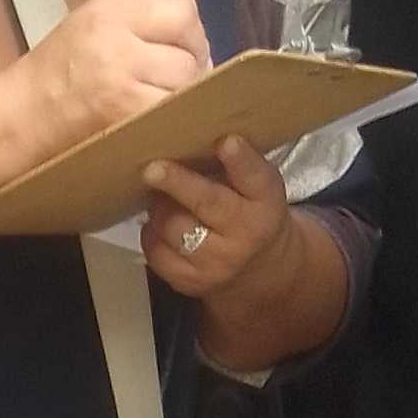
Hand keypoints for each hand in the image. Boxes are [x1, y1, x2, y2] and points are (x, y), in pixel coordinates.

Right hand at [10, 0, 208, 162]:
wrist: (21, 117)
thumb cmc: (56, 75)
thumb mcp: (88, 24)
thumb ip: (134, 16)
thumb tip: (190, 33)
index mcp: (107, 6)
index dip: (186, 12)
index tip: (179, 37)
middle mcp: (114, 29)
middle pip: (185, 21)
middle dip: (195, 48)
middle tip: (182, 70)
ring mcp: (121, 68)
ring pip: (187, 69)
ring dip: (186, 87)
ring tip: (164, 96)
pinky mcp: (126, 106)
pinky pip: (173, 104)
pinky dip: (173, 113)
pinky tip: (158, 117)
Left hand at [140, 135, 293, 300]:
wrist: (260, 272)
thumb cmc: (251, 212)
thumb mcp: (257, 189)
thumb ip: (234, 167)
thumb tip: (186, 134)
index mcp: (266, 203)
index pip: (255, 178)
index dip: (240, 160)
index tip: (226, 141)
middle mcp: (245, 236)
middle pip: (208, 204)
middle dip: (178, 184)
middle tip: (153, 168)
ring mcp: (216, 264)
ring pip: (174, 228)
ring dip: (159, 206)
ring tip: (157, 193)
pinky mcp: (190, 283)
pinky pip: (157, 253)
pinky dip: (151, 233)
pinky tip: (158, 223)